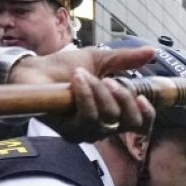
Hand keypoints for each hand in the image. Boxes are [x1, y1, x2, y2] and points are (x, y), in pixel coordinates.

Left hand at [9, 45, 156, 142]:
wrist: (33, 71)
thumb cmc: (65, 68)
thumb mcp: (98, 60)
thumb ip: (125, 60)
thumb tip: (151, 51)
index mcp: (115, 114)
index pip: (141, 124)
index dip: (147, 114)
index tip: (141, 97)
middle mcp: (105, 128)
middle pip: (130, 122)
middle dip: (123, 97)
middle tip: (108, 80)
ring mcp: (89, 133)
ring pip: (109, 117)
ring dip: (98, 92)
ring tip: (83, 75)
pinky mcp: (72, 134)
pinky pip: (88, 118)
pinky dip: (85, 95)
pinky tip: (77, 80)